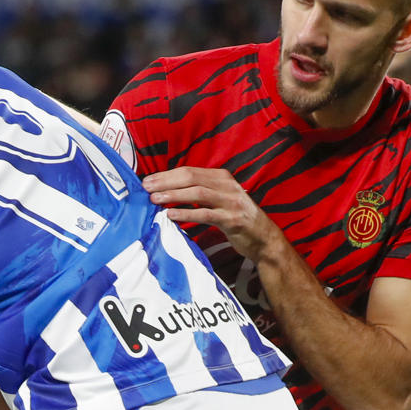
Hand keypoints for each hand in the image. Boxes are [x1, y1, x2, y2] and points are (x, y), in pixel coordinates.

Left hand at [143, 167, 283, 261]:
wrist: (263, 238)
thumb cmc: (236, 218)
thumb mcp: (220, 199)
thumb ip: (200, 192)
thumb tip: (169, 190)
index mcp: (222, 177)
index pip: (189, 171)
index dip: (167, 175)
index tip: (148, 180)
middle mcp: (227, 185)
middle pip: (191, 178)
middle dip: (166, 182)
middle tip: (146, 188)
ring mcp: (230, 202)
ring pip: (197, 193)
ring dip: (174, 195)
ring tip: (155, 200)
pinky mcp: (232, 219)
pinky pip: (206, 214)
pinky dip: (187, 214)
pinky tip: (171, 215)